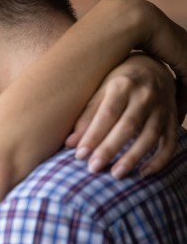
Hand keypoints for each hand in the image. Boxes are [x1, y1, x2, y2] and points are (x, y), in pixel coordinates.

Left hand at [65, 53, 177, 178]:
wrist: (152, 68)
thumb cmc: (117, 82)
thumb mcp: (100, 91)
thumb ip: (86, 116)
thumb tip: (70, 144)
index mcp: (123, 85)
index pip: (107, 114)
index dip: (94, 135)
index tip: (80, 155)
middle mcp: (145, 95)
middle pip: (128, 126)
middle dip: (110, 149)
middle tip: (94, 168)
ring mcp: (163, 108)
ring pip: (150, 136)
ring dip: (133, 157)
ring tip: (117, 175)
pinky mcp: (173, 119)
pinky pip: (170, 142)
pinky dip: (159, 160)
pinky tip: (144, 174)